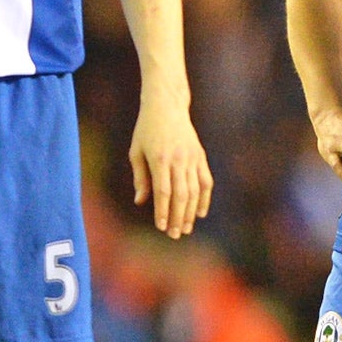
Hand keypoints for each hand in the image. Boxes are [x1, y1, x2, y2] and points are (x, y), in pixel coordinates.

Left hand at [129, 94, 213, 237]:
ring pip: (195, 190)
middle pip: (181, 195)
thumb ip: (140, 177)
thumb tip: (141, 202)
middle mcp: (178, 159)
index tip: (162, 227)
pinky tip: (201, 212)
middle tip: (175, 234)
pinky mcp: (200, 156)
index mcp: (160, 158)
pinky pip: (205, 181)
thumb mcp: (136, 151)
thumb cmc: (146, 130)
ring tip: (187, 228)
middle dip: (179, 217)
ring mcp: (192, 158)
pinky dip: (205, 198)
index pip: (163, 191)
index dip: (163, 211)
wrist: (167, 106)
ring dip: (191, 212)